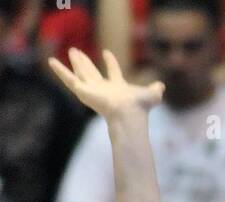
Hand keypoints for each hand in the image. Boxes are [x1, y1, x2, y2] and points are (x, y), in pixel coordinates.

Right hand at [48, 47, 163, 119]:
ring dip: (76, 63)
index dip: (110, 62)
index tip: (106, 52)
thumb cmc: (139, 108)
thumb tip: (162, 87)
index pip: (113, 72)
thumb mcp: (150, 96)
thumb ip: (155, 91)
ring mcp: (92, 90)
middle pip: (93, 73)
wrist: (127, 115)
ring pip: (80, 74)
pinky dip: (60, 71)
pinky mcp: (82, 91)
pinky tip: (51, 61)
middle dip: (87, 63)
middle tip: (78, 52)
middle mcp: (104, 89)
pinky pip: (68, 79)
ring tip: (71, 50)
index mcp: (118, 87)